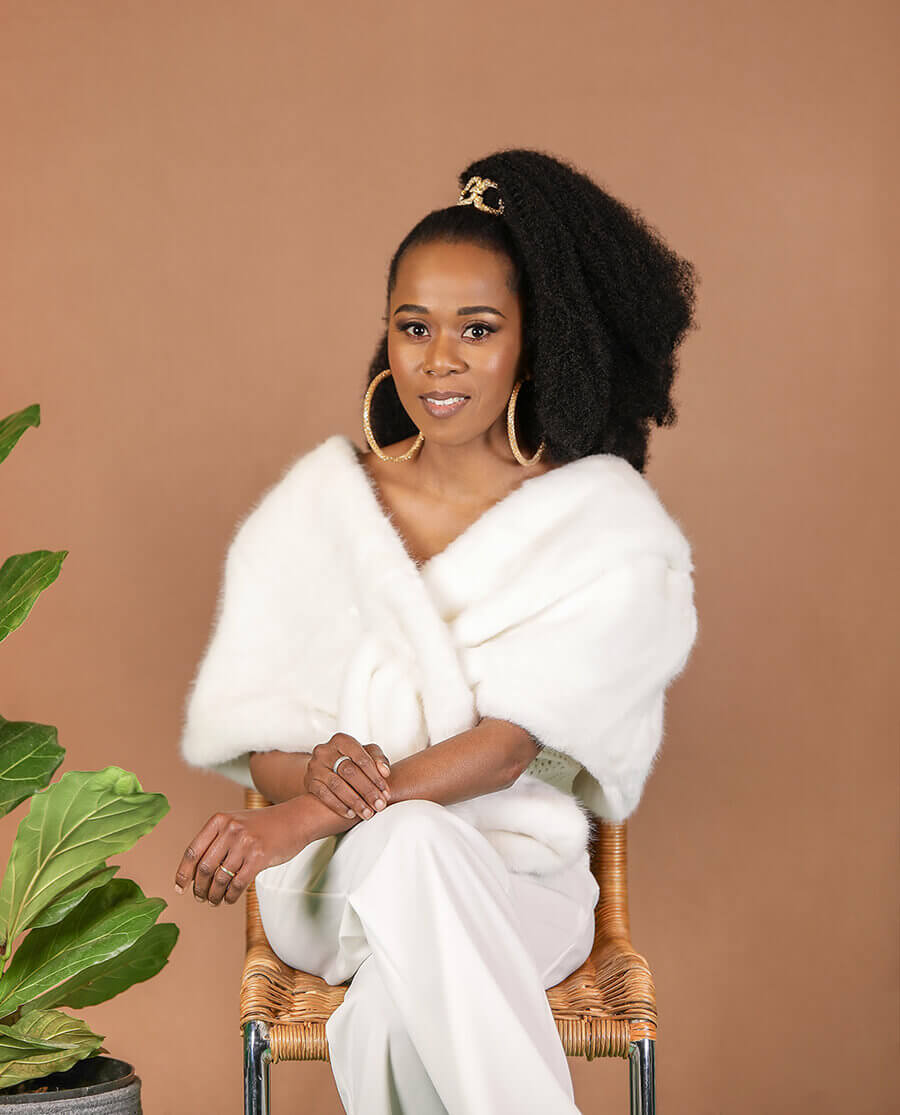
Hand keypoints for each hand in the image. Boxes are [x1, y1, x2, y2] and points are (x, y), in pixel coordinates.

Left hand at [173, 797, 309, 906]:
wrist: (296, 819)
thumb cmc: (264, 825)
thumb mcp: (236, 823)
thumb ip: (216, 841)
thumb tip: (194, 872)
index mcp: (219, 820)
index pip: (192, 851)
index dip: (183, 873)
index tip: (179, 888)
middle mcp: (231, 830)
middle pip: (204, 868)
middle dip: (199, 888)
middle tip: (200, 898)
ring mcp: (245, 843)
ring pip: (220, 879)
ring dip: (214, 895)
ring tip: (214, 901)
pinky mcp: (259, 857)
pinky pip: (237, 884)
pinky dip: (230, 896)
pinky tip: (229, 899)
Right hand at [306, 733, 391, 821]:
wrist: (326, 767)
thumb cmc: (353, 760)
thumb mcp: (367, 754)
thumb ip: (379, 760)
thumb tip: (385, 772)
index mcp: (342, 740)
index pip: (361, 758)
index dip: (375, 776)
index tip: (386, 792)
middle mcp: (325, 750)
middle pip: (349, 772)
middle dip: (367, 791)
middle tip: (379, 806)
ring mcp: (315, 766)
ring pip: (336, 784)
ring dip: (354, 801)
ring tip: (367, 813)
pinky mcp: (309, 781)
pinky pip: (323, 795)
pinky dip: (338, 805)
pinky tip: (351, 814)